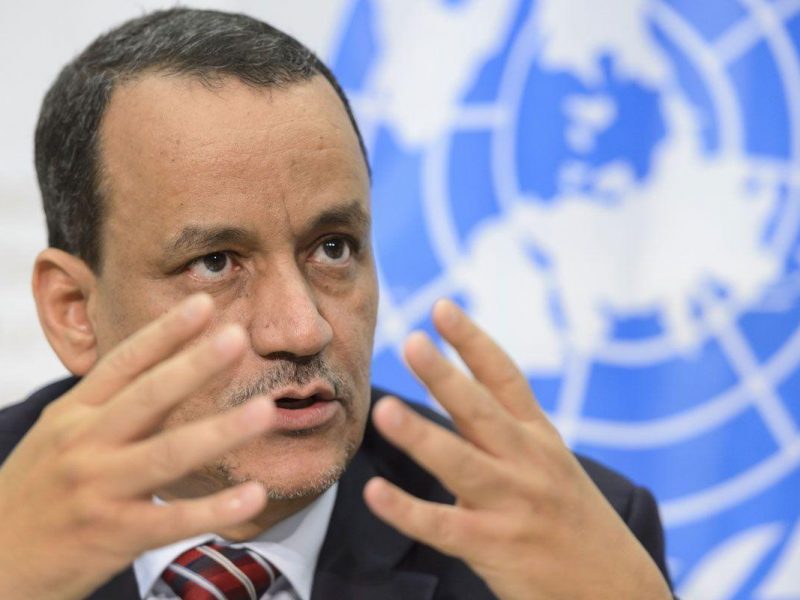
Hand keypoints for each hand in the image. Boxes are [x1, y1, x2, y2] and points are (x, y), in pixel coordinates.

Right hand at [0, 294, 273, 599]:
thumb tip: (175, 366)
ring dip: (220, 431)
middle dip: (195, 366)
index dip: (165, 331)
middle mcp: (85, 445)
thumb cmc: (38, 489)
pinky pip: (171, 520)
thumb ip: (113, 403)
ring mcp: (98, 491)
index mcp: (74, 414)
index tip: (204, 303)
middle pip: (148, 398)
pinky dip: (215, 509)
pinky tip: (254, 494)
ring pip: (167, 455)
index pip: (124, 363)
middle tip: (238, 337)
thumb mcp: (62, 435)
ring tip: (266, 411)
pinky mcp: (112, 536)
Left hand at [364, 299, 671, 599]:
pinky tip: (374, 493)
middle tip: (411, 342)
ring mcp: (513, 504)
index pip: (505, 377)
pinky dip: (407, 511)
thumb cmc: (573, 520)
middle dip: (445, 375)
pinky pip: (443, 527)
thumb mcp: (550, 462)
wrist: (617, 590)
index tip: (441, 308)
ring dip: (421, 437)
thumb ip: (505, 428)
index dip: (472, 341)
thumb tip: (455, 392)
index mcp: (539, 436)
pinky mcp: (495, 547)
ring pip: (460, 464)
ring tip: (384, 410)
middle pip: (480, 411)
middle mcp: (528, 462)